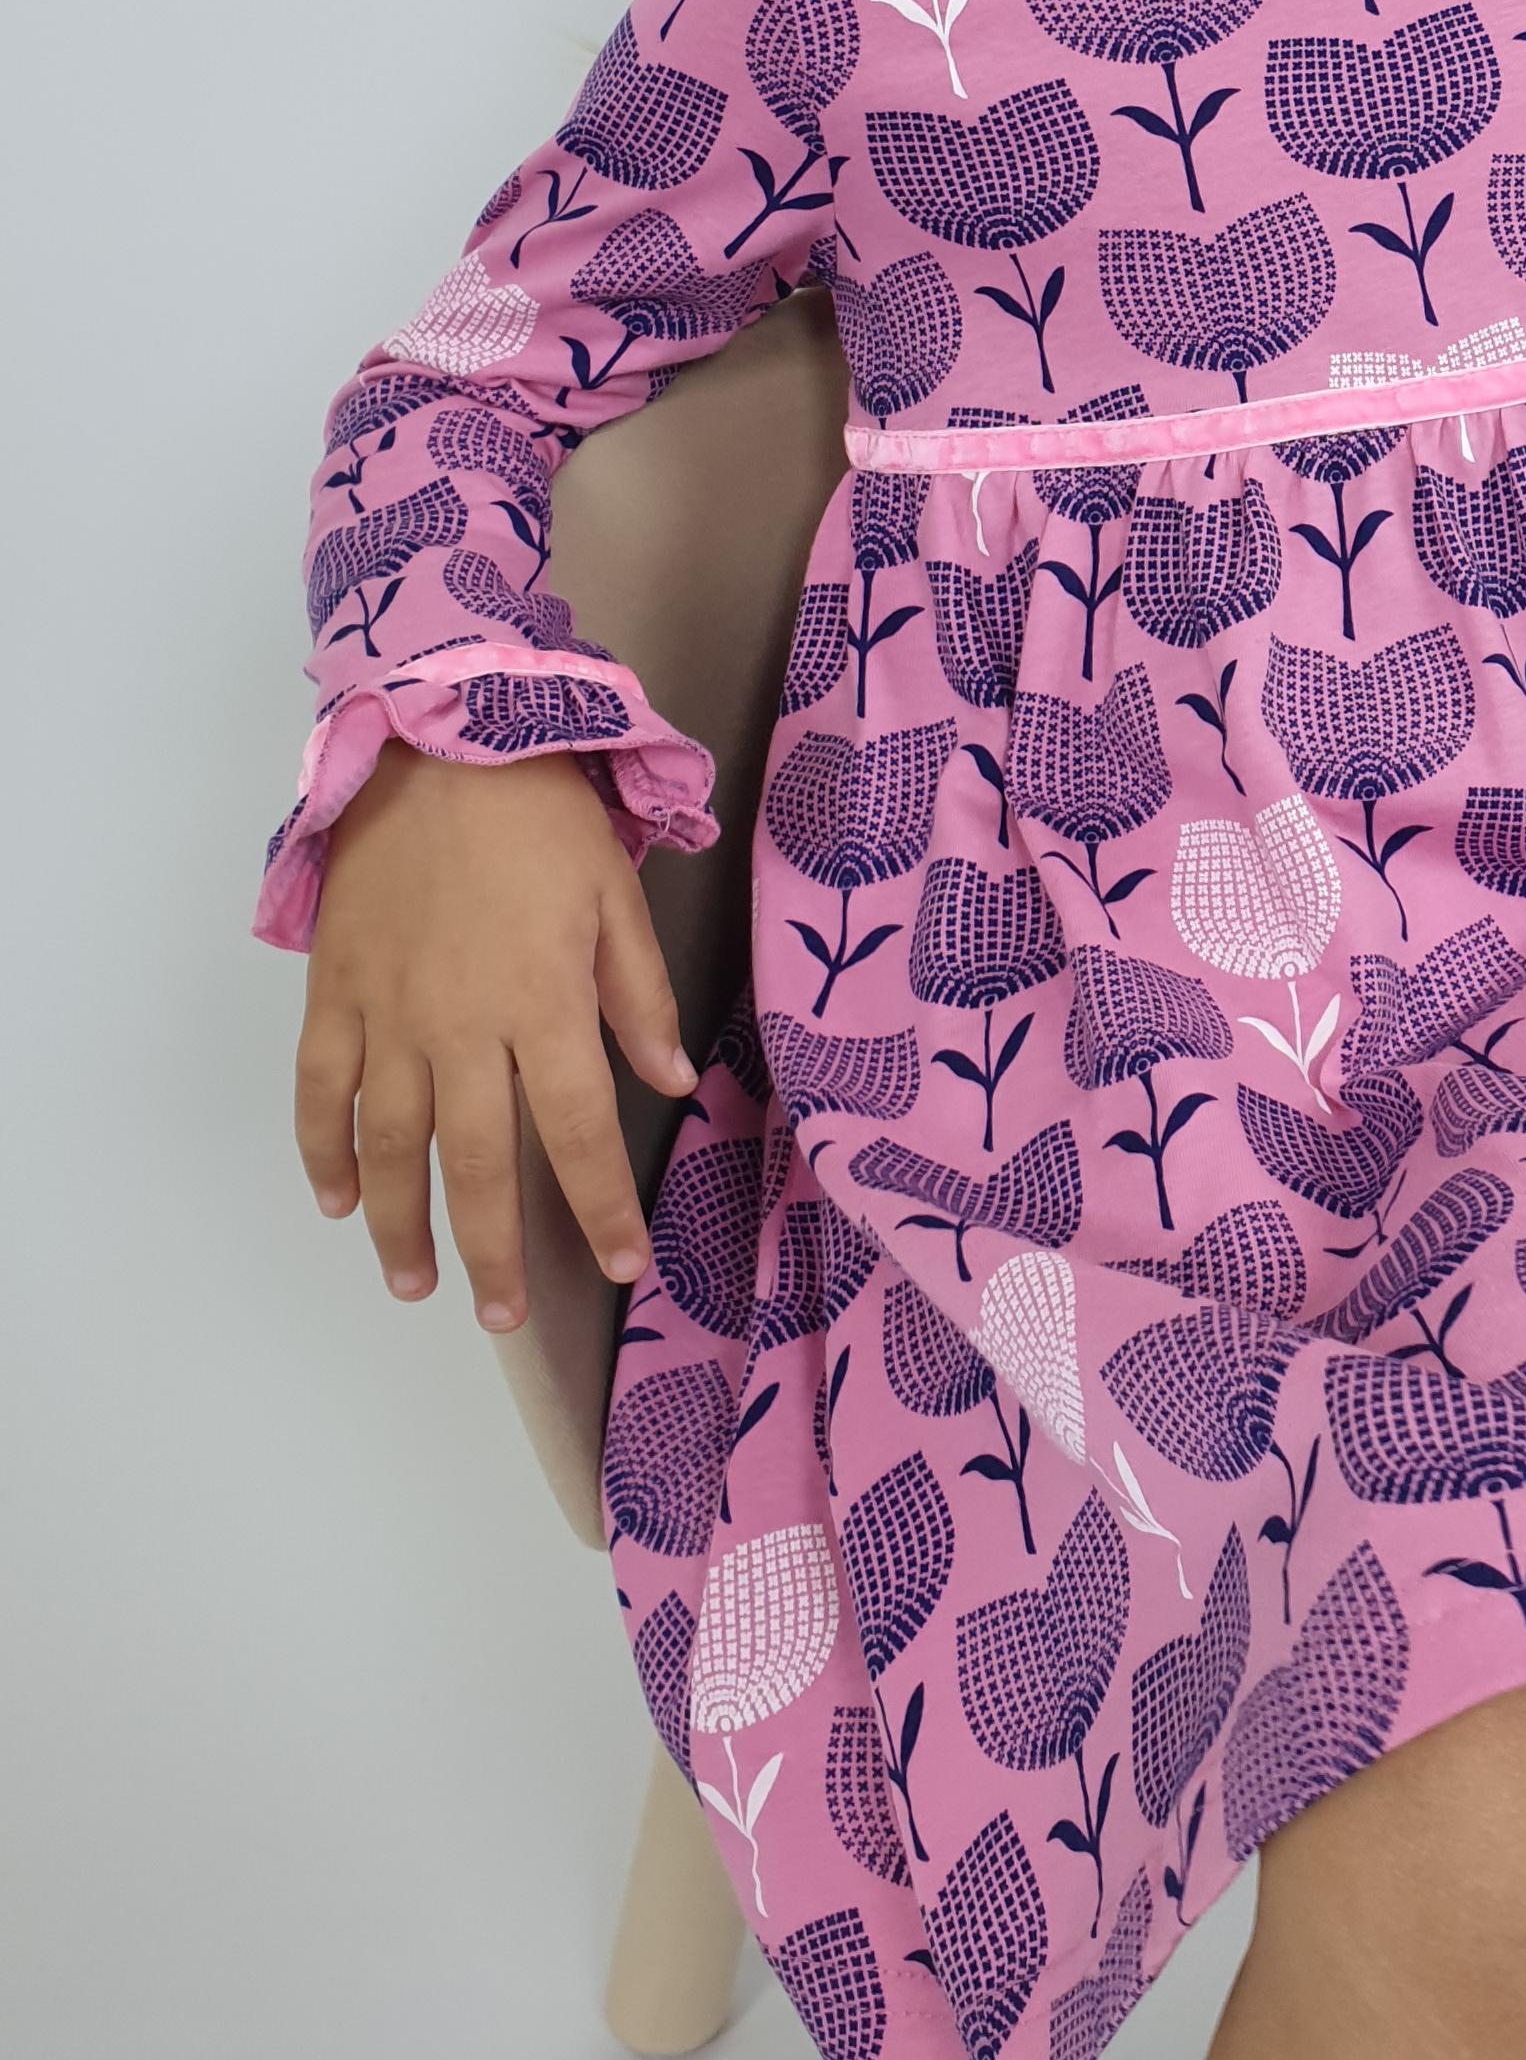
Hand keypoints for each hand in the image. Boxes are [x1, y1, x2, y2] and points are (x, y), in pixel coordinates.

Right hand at [295, 741, 698, 1328]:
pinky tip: (338, 1199)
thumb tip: (671, 1082)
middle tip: (502, 1318)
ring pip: (392, 1146)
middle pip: (477, 1165)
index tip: (624, 1263)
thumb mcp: (617, 895)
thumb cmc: (540, 814)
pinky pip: (321, 1091)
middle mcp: (460, 1027)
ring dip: (401, 1225)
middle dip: (493, 1251)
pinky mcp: (334, 993)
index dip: (600, 1208)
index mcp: (543, 1004)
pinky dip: (323, 1151)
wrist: (435, 741)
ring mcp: (387, 1015)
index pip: (578, 1134)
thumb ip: (639, 997)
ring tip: (414, 1286)